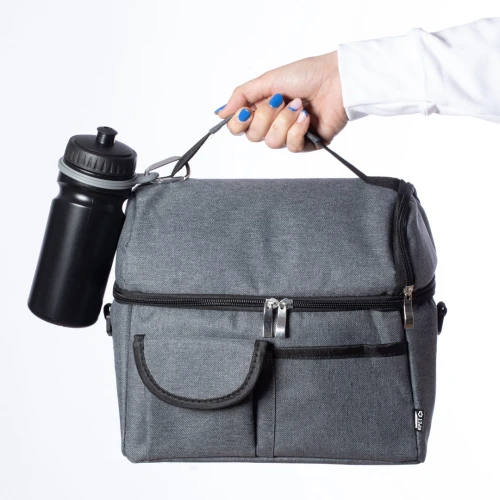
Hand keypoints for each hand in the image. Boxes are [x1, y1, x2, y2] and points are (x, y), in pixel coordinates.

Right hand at [215, 51, 347, 151]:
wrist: (339, 81)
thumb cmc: (308, 74)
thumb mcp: (269, 79)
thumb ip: (242, 95)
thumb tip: (220, 112)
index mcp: (262, 107)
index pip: (239, 127)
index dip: (239, 123)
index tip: (246, 112)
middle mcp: (273, 122)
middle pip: (253, 136)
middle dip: (266, 117)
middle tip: (281, 100)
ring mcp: (289, 134)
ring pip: (271, 142)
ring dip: (285, 121)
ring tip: (300, 106)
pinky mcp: (306, 143)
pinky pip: (291, 147)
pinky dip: (298, 130)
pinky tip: (307, 118)